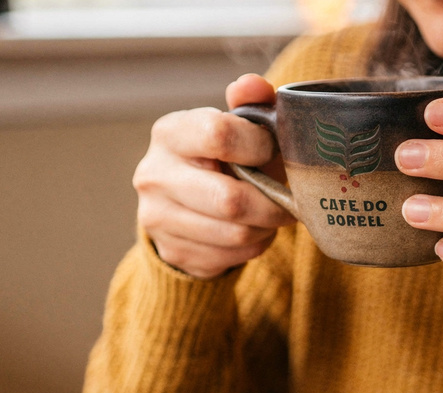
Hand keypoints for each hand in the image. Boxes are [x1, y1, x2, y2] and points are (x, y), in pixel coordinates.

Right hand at [133, 74, 295, 278]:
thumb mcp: (234, 126)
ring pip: (236, 234)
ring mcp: (157, 217)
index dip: (259, 146)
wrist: (181, 204)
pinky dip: (253, 246)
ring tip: (270, 215)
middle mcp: (154, 175)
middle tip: (288, 200)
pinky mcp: (173, 251)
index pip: (219, 135)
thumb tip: (253, 86)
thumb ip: (249, 104)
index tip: (272, 151)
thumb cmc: (221, 158)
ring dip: (265, 227)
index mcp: (170, 133)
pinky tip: (252, 231)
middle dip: (271, 203)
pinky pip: (232, 257)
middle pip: (230, 200)